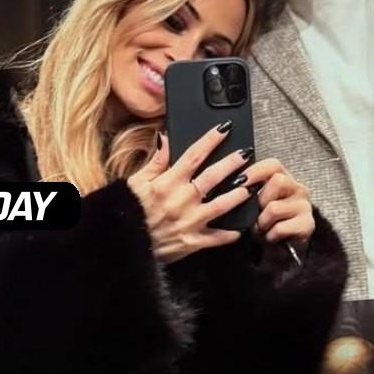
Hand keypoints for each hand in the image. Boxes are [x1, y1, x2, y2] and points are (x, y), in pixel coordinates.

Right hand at [127, 126, 253, 263]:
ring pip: (220, 206)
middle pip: (212, 177)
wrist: (122, 244)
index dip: (210, 140)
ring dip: (238, 196)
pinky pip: (216, 238)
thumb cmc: (129, 210)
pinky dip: (230, 234)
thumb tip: (167, 137)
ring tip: (251, 187)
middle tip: (246, 154)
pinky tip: (240, 228)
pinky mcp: (191, 242)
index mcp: (167, 183)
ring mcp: (188, 222)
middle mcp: (180, 200)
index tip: (224, 129)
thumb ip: (156, 160)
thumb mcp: (137, 181)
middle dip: (232, 164)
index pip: (193, 156)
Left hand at [242, 158, 315, 245]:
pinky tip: (271, 238)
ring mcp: (305, 207)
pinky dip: (270, 236)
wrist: (279, 252)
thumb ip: (249, 191)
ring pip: (275, 208)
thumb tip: (233, 184)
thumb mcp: (255, 204)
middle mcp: (298, 189)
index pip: (273, 165)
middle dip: (261, 199)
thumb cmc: (264, 224)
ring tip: (261, 228)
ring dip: (262, 222)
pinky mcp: (307, 225)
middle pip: (279, 181)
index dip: (255, 171)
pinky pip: (280, 228)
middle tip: (256, 212)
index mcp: (284, 179)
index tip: (239, 182)